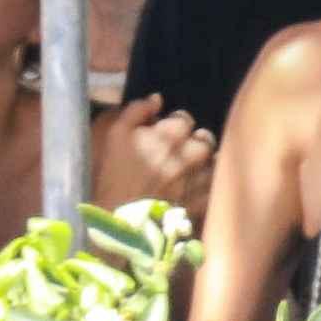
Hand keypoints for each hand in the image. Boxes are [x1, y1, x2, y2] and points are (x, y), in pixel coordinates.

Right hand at [93, 95, 215, 222]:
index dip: (174, 123)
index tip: (164, 132)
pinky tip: (196, 187)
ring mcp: (196, 180)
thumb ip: (135, 111)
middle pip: (205, 139)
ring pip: (213, 162)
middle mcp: (188, 155)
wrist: (113, 221)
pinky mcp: (199, 204)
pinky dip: (209, 186)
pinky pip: (213, 189)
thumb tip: (157, 99)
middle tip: (180, 150)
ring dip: (204, 162)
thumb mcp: (111, 134)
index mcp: (168, 135)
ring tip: (190, 168)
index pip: (184, 118)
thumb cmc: (107, 174)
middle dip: (194, 141)